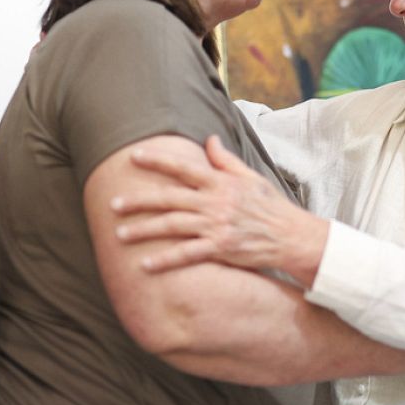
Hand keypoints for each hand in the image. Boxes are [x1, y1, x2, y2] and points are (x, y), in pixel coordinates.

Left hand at [110, 136, 327, 284]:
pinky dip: (164, 260)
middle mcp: (215, 202)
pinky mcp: (221, 249)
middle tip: (113, 204)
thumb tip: (209, 139)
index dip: (157, 161)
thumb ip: (225, 161)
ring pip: (171, 226)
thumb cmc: (271, 206)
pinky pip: (186, 255)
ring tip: (120, 234)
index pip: (183, 167)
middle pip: (168, 199)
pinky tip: (144, 265)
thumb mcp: (251, 177)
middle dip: (138, 201)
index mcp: (220, 182)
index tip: (133, 156)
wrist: (291, 236)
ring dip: (143, 230)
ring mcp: (217, 226)